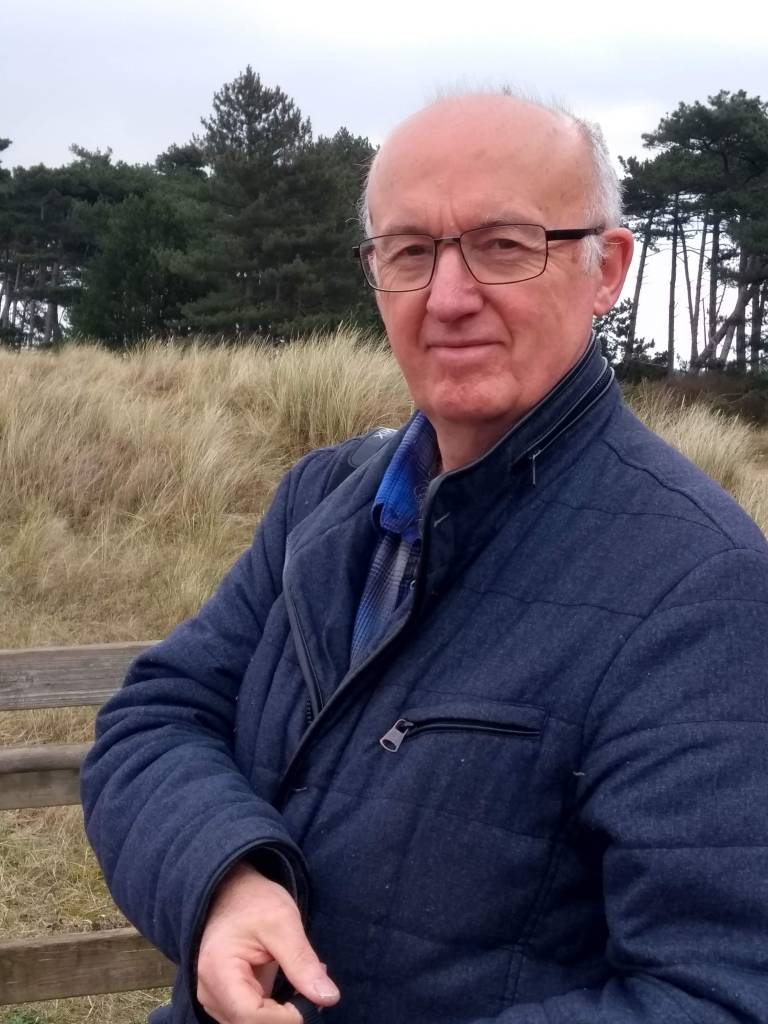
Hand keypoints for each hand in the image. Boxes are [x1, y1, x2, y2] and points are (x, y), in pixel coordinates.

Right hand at [197, 861, 339, 1023]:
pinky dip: (277, 1011)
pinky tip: (294, 986)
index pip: (251, 1016)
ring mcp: (215, 999)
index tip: (313, 1000)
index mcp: (218, 971)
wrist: (231, 890)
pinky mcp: (227, 1000)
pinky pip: (253, 1018)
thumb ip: (302, 962)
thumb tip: (329, 998)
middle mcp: (210, 992)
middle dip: (288, 1016)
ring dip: (284, 1015)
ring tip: (305, 980)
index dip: (287, 1018)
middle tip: (315, 988)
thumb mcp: (283, 922)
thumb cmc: (254, 900)